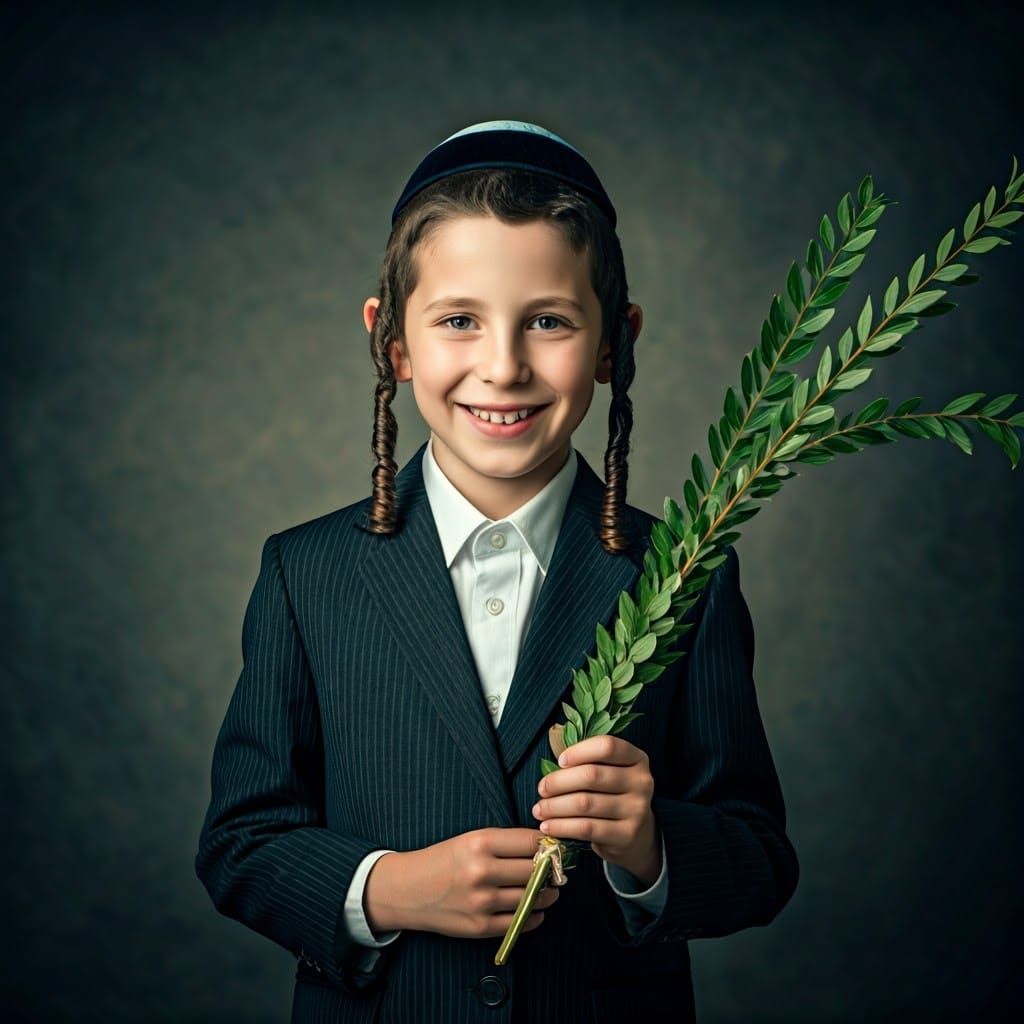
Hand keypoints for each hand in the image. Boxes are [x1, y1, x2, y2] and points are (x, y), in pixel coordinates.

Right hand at [369, 828, 559, 938]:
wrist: (408, 890)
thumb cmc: (443, 860)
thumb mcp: (470, 840)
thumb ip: (506, 844)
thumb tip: (545, 850)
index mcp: (480, 843)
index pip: (531, 842)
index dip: (548, 846)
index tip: (555, 848)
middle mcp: (482, 871)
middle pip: (535, 870)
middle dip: (550, 871)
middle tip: (556, 870)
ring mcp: (481, 901)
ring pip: (532, 897)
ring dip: (547, 895)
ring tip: (549, 890)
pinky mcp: (480, 926)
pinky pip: (520, 923)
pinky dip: (534, 916)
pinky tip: (535, 908)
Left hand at [532, 735, 661, 885]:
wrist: (636, 836)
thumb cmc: (612, 796)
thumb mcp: (609, 773)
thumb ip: (588, 762)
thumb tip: (551, 766)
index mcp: (637, 759)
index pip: (607, 746)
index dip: (579, 751)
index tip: (560, 761)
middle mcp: (642, 782)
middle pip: (592, 775)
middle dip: (559, 782)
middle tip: (541, 789)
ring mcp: (637, 810)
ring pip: (585, 803)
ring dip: (555, 806)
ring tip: (539, 809)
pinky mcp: (627, 835)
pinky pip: (586, 828)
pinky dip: (562, 826)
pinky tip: (548, 826)